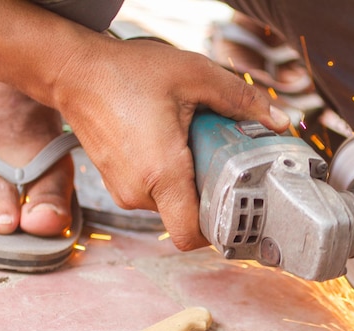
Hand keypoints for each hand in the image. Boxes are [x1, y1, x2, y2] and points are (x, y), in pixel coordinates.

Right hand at [53, 37, 289, 249]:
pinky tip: (174, 143)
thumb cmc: (126, 73)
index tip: (240, 212)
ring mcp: (123, 190)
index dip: (219, 232)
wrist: (73, 71)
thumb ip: (241, 99)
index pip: (191, 235)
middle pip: (188, 215)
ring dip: (189, 181)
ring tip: (195, 145)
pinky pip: (153, 191)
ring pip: (171, 203)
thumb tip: (280, 121)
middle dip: (211, 193)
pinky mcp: (116, 183)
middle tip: (224, 160)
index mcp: (161, 174)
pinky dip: (170, 176)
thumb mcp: (194, 76)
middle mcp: (139, 191)